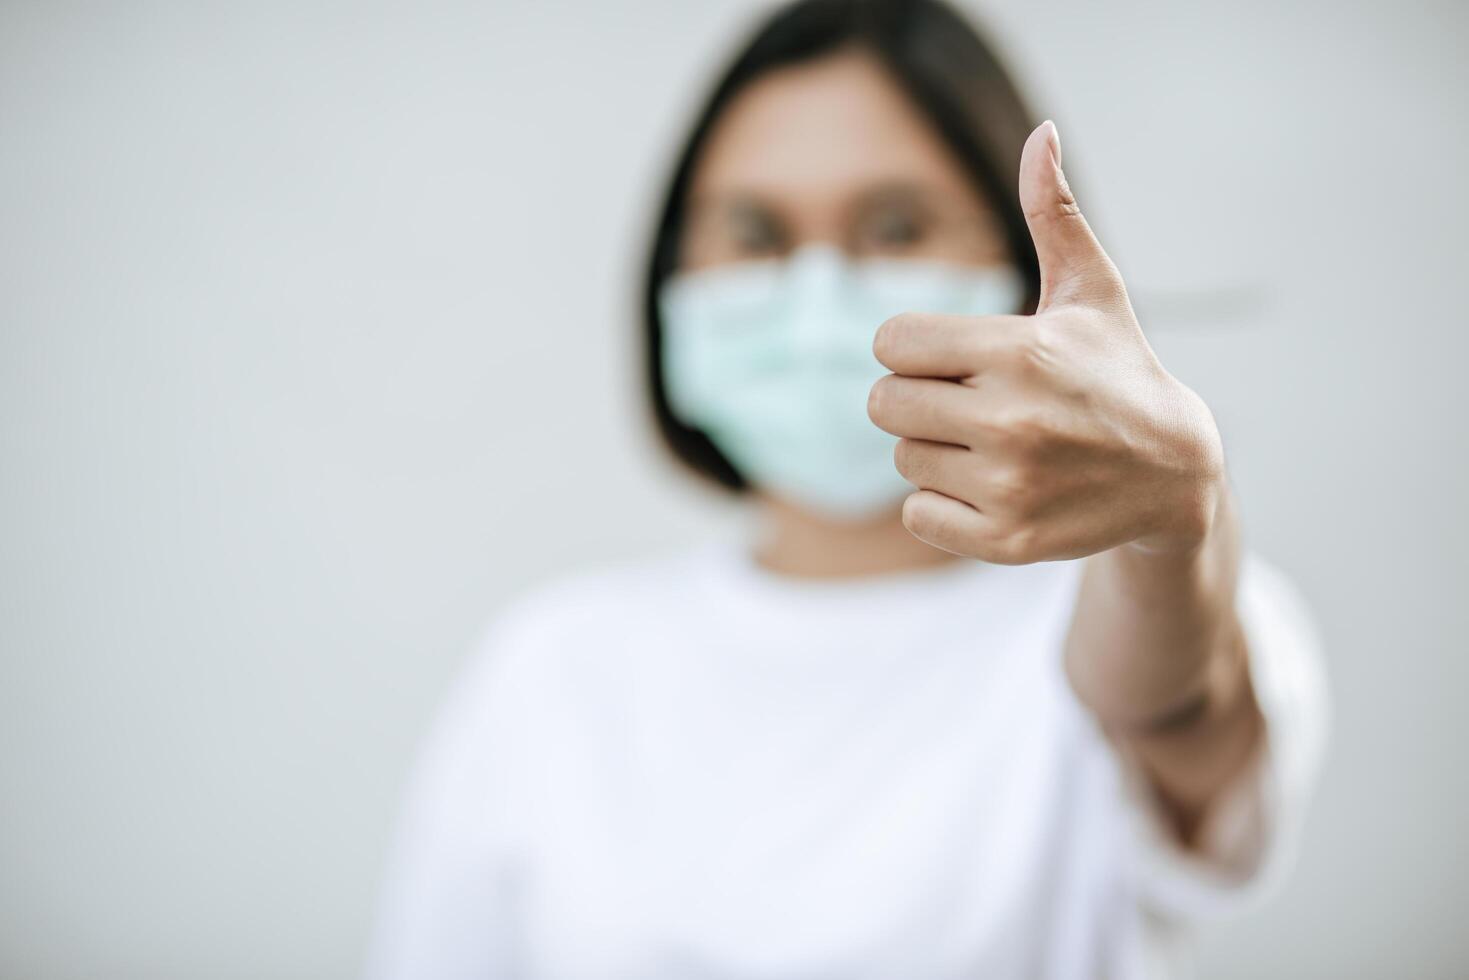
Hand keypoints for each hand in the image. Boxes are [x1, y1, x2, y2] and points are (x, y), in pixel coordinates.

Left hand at [866, 120, 1224, 563]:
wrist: (1173, 474)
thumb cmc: (1117, 369)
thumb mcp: (1092, 290)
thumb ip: (1054, 214)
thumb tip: (1042, 134)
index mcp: (1018, 350)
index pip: (891, 343)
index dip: (915, 348)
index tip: (956, 357)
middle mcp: (1010, 420)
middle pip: (883, 404)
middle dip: (917, 399)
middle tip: (970, 403)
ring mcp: (1009, 486)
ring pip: (903, 460)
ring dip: (936, 451)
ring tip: (997, 445)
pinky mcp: (1007, 540)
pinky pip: (918, 515)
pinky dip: (944, 505)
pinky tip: (995, 487)